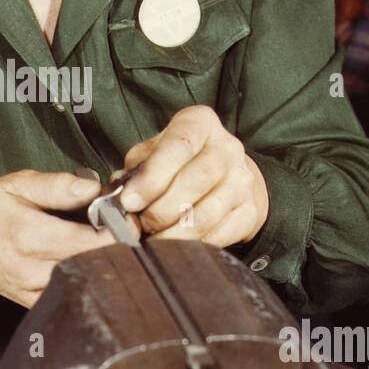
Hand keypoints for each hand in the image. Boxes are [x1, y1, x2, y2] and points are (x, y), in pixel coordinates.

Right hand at [0, 169, 130, 309]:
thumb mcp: (13, 185)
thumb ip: (55, 185)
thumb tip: (93, 187)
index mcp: (31, 236)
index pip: (94, 241)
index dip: (120, 228)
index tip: (126, 215)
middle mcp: (36, 270)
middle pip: (98, 264)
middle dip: (119, 245)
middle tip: (124, 226)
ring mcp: (39, 292)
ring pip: (91, 282)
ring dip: (107, 262)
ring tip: (107, 242)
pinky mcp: (40, 304)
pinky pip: (77, 294)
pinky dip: (91, 278)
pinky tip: (90, 260)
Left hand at [117, 105, 268, 246]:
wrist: (227, 175)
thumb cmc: (182, 161)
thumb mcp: (156, 151)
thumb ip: (137, 168)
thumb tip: (119, 195)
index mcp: (200, 123)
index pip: (178, 146)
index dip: (151, 177)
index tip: (130, 200)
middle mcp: (227, 148)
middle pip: (195, 180)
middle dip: (161, 208)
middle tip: (142, 222)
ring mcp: (242, 181)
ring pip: (206, 214)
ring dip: (174, 232)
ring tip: (155, 236)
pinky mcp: (249, 212)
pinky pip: (218, 235)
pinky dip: (192, 244)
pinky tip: (175, 243)